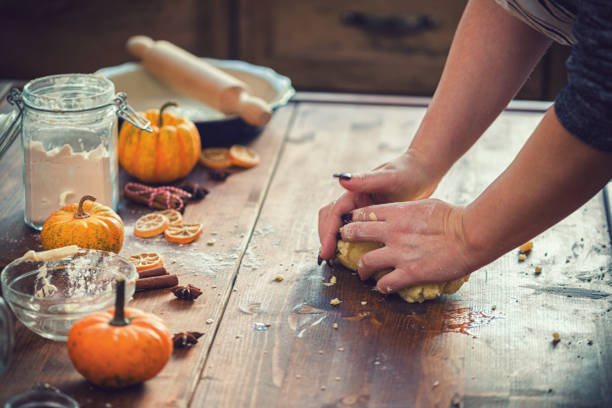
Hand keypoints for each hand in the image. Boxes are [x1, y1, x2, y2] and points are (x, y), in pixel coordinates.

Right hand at [318, 152, 440, 259]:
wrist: (422, 172)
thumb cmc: (407, 172)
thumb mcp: (388, 177)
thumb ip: (366, 179)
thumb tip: (342, 180)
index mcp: (354, 192)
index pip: (334, 214)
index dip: (328, 234)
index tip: (326, 252)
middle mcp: (354, 201)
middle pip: (330, 220)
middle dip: (326, 238)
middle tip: (328, 259)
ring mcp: (361, 209)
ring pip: (339, 225)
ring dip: (334, 240)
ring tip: (336, 259)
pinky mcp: (370, 216)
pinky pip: (354, 231)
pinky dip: (349, 242)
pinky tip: (356, 256)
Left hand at [339, 199, 475, 293]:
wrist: (471, 235)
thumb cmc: (454, 217)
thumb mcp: (426, 205)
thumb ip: (408, 210)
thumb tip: (404, 214)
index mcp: (397, 212)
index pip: (363, 213)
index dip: (352, 219)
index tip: (351, 224)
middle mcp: (393, 231)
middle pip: (356, 233)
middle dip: (347, 239)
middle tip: (345, 245)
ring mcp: (399, 253)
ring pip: (365, 262)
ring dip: (361, 269)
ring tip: (361, 273)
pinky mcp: (410, 273)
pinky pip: (386, 283)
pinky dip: (382, 287)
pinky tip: (383, 287)